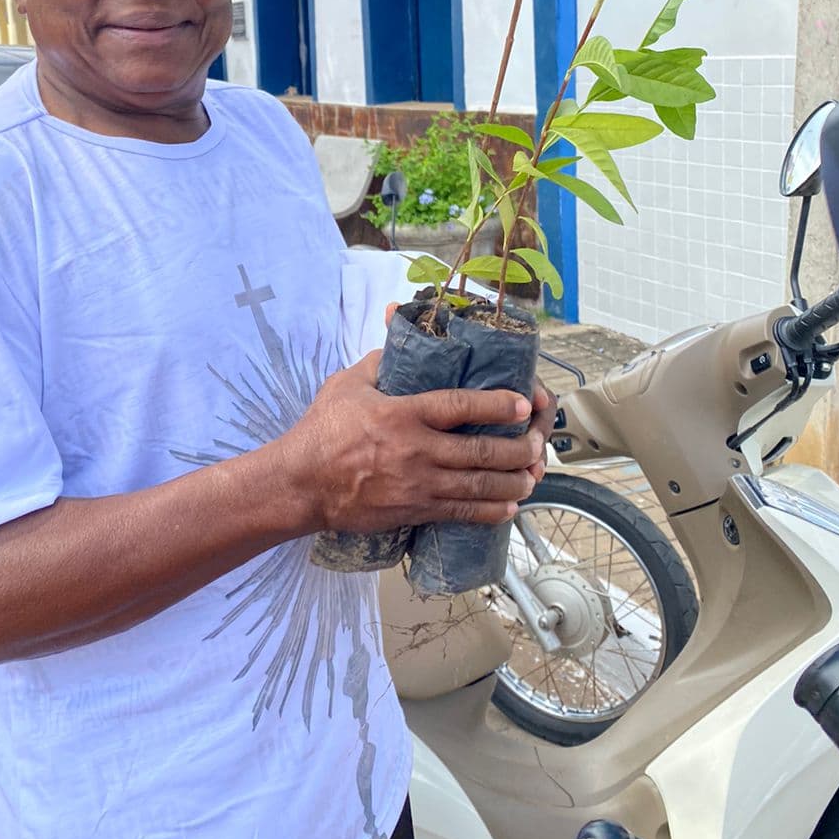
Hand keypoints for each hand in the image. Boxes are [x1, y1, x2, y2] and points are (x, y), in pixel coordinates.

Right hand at [274, 351, 545, 535]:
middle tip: (536, 443)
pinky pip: (461, 513)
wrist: (302, 484)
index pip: (459, 406)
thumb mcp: (346, 385)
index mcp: (402, 414)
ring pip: (479, 485)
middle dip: (518, 448)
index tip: (522, 402)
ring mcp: (418, 485)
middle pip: (481, 452)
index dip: (496, 405)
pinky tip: (510, 505)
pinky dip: (490, 511)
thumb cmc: (323, 431)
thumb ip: (379, 360)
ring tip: (532, 474)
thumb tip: (398, 325)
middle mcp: (416, 450)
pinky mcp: (415, 510)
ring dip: (514, 481)